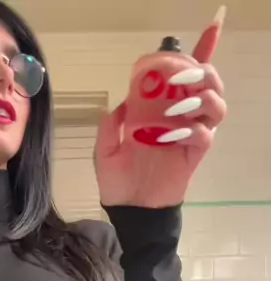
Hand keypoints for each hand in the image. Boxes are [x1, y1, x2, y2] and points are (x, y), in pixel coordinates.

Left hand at [95, 21, 226, 207]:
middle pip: (207, 80)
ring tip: (177, 104)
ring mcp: (190, 134)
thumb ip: (111, 124)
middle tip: (178, 75)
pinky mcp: (194, 154)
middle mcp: (180, 116)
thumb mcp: (104, 149)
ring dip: (201, 95)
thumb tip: (125, 101)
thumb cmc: (118, 181)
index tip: (210, 28)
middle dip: (198, 69)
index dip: (201, 49)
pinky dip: (192, 127)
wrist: (128, 212)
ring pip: (216, 103)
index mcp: (159, 108)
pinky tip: (171, 133)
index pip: (184, 75)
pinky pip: (205, 133)